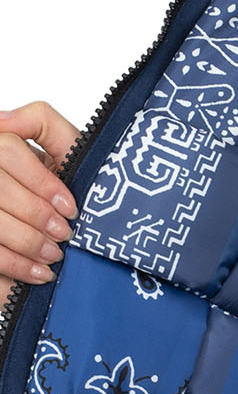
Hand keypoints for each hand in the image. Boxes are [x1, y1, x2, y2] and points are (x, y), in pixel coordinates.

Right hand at [0, 101, 81, 307]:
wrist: (73, 236)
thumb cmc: (68, 185)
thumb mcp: (65, 148)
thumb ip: (41, 122)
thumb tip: (3, 120)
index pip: (5, 149)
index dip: (40, 182)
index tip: (70, 208)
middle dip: (35, 215)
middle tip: (63, 234)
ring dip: (26, 241)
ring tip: (54, 255)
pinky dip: (14, 265)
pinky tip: (37, 273)